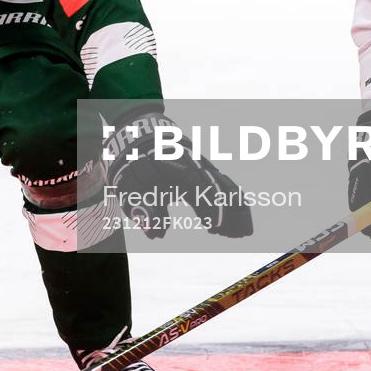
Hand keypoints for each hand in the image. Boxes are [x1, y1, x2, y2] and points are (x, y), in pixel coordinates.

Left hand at [101, 113, 253, 239]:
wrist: (142, 134)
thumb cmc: (134, 163)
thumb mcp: (130, 186)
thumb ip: (144, 209)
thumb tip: (156, 234)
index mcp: (178, 167)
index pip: (202, 187)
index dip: (211, 208)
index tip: (216, 229)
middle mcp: (197, 166)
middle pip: (223, 188)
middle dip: (232, 213)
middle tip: (236, 235)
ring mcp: (204, 167)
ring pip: (229, 187)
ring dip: (237, 209)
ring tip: (239, 233)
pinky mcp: (206, 172)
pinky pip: (226, 187)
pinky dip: (233, 203)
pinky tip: (230, 225)